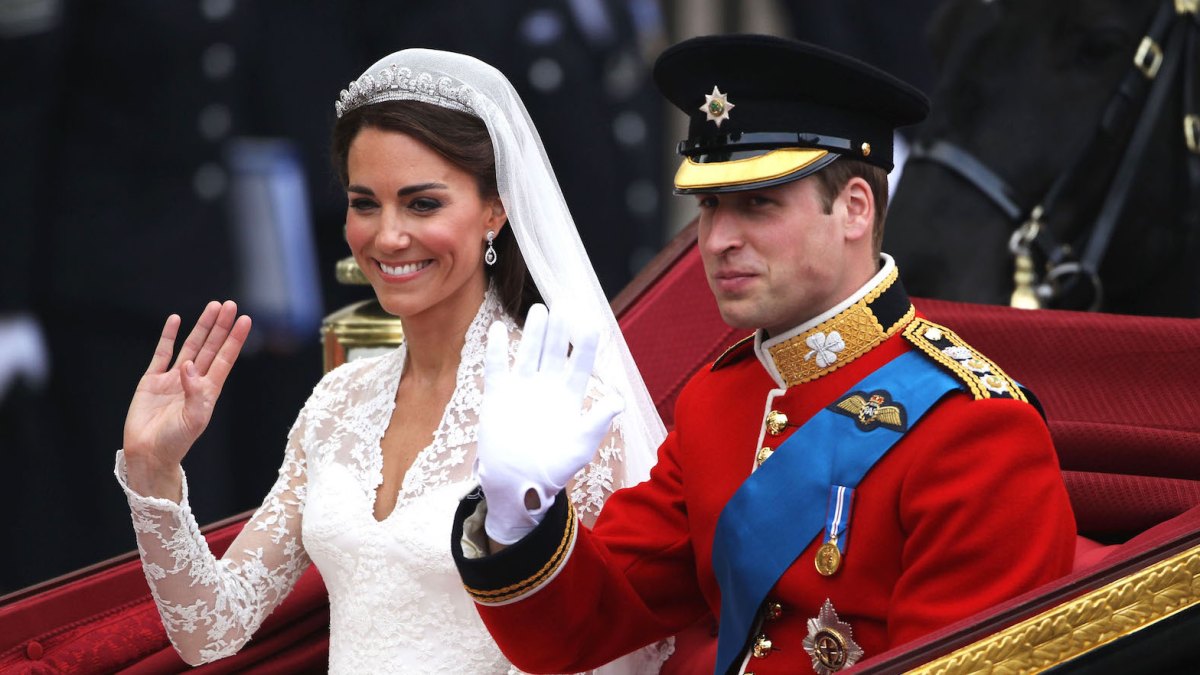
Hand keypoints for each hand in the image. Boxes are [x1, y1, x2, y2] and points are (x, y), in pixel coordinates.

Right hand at [123, 301, 250, 499]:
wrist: (148, 453)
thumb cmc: (175, 442)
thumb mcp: (193, 420)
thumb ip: (195, 393)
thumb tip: (189, 365)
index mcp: (208, 391)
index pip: (225, 359)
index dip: (235, 339)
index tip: (245, 320)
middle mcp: (193, 381)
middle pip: (211, 347)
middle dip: (220, 326)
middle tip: (230, 305)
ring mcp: (173, 379)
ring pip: (190, 346)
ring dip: (201, 327)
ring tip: (212, 307)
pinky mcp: (152, 380)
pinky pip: (161, 353)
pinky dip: (168, 337)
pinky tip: (176, 321)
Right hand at [476, 304, 622, 544]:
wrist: (518, 485)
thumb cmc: (553, 468)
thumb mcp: (580, 446)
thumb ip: (597, 421)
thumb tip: (618, 401)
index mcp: (569, 397)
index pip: (579, 365)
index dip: (584, 345)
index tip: (590, 324)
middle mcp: (546, 387)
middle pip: (554, 352)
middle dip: (559, 331)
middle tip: (563, 306)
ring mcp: (521, 389)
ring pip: (528, 354)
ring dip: (533, 334)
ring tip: (539, 310)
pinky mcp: (498, 396)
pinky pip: (497, 368)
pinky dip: (497, 350)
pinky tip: (499, 329)